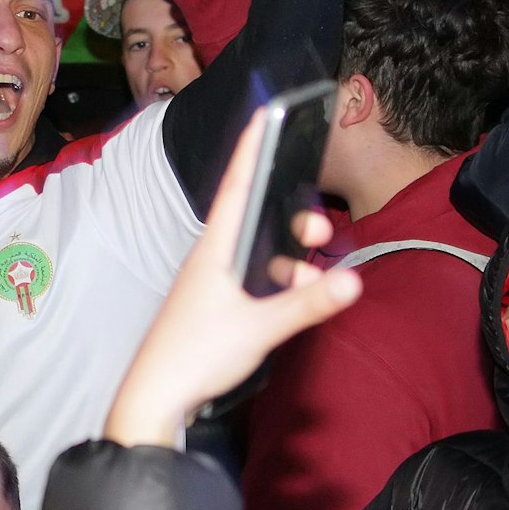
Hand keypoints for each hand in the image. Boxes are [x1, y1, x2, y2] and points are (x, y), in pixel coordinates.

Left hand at [103, 107, 361, 447]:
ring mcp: (214, 281)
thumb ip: (308, 303)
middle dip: (293, 218)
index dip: (253, 147)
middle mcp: (212, 256)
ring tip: (314, 274)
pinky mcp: (217, 303)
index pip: (238, 184)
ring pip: (261, 251)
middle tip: (320, 231)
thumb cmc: (195, 355)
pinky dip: (281, 281)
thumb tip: (353, 281)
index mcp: (215, 248)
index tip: (267, 112)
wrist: (155, 397)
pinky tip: (297, 297)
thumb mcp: (260, 327)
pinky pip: (256, 277)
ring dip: (291, 257)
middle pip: (258, 217)